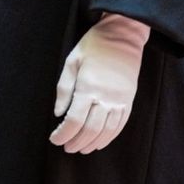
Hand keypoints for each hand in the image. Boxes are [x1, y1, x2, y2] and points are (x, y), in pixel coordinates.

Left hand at [50, 14, 149, 154]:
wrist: (122, 35)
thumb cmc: (94, 45)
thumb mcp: (71, 61)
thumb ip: (64, 88)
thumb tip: (58, 113)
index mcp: (88, 87)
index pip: (74, 120)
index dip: (63, 134)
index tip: (54, 139)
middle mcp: (105, 97)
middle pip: (89, 129)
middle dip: (76, 142)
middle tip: (66, 147)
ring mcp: (120, 100)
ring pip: (106, 131)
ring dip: (92, 143)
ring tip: (81, 148)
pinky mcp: (129, 100)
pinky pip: (120, 125)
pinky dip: (109, 137)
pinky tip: (100, 142)